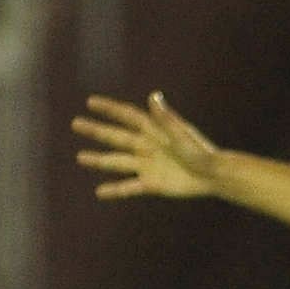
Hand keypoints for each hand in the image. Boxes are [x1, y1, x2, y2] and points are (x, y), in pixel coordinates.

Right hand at [73, 91, 221, 199]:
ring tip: (81, 157)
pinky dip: (115, 190)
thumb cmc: (200, 151)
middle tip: (76, 124)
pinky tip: (100, 193)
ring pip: (117, 161)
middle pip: (116, 137)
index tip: (90, 102)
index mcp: (153, 130)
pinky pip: (129, 187)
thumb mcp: (181, 133)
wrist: (213, 175)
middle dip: (96, 131)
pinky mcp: (151, 183)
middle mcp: (146, 146)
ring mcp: (147, 165)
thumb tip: (153, 96)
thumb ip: (165, 117)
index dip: (109, 109)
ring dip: (99, 160)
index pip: (127, 116)